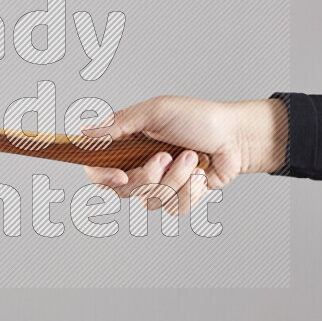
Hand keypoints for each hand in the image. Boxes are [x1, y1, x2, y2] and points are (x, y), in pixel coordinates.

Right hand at [82, 96, 288, 214]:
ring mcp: (159, 184)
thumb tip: (84, 133)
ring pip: (150, 201)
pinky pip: (174, 208)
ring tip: (192, 158)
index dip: (103, 177)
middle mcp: (138, 166)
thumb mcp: (155, 112)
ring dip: (175, 180)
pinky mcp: (179, 197)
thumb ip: (118, 124)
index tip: (121, 176)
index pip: (97, 169)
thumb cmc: (199, 118)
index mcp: (127, 144)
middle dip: (149, 176)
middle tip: (166, 155)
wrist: (237, 137)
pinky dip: (190, 191)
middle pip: (123, 191)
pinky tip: (200, 174)